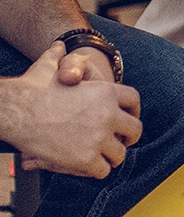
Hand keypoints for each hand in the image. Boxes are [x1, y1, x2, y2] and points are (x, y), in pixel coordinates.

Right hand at [1, 43, 142, 178]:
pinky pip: (103, 170)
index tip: (127, 118)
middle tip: (119, 142)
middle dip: (128, 137)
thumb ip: (58, 58)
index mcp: (105, 91)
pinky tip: (84, 167)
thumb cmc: (29, 89)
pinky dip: (95, 170)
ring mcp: (99, 137)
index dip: (132, 110)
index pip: (134, 100)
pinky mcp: (86, 158)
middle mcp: (108, 114)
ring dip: (110, 157)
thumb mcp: (48, 66)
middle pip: (135, 130)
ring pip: (119, 154)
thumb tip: (58, 45)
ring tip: (100, 157)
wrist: (14, 111)